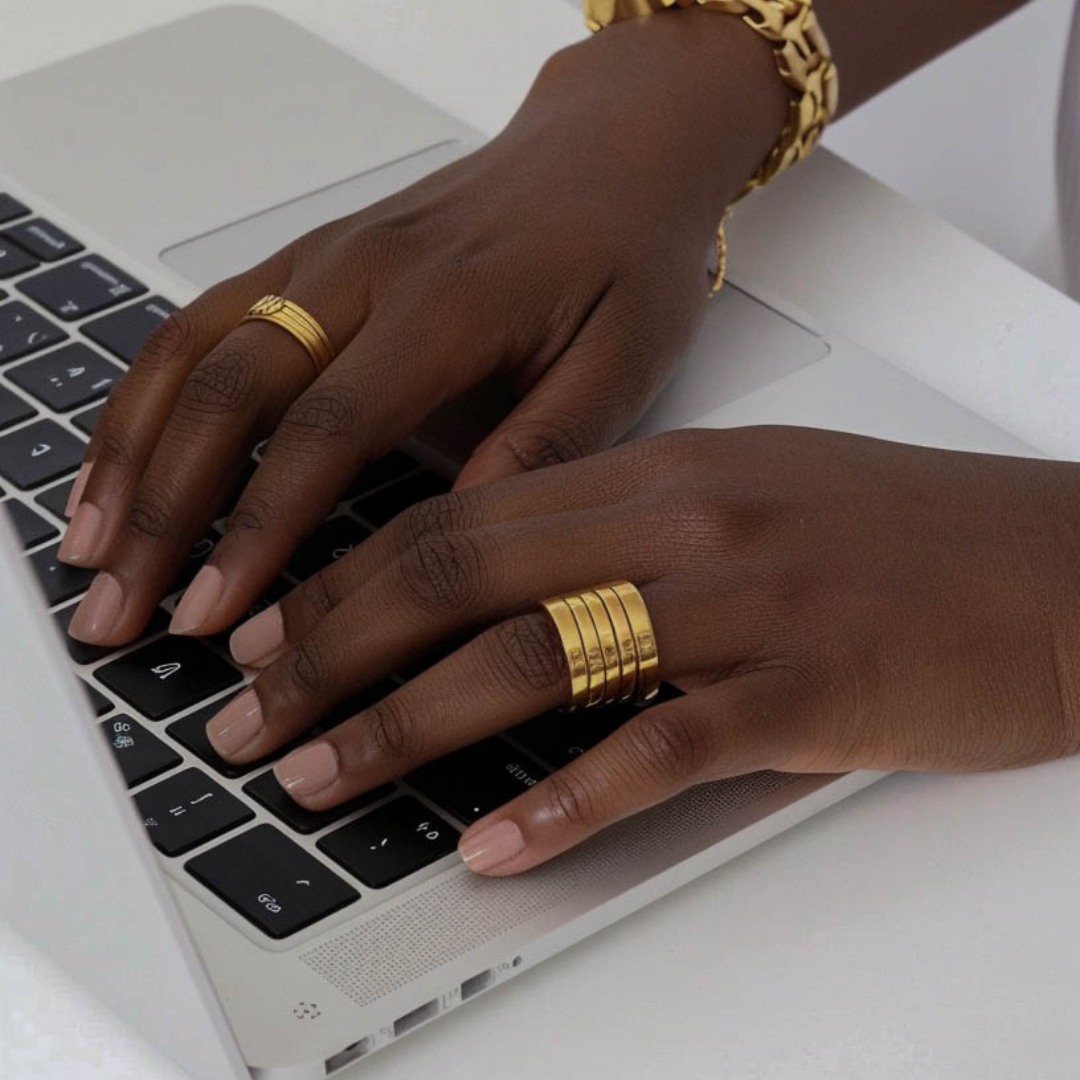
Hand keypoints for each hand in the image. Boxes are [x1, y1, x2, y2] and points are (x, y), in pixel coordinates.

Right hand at [60, 10, 786, 645]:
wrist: (614, 152)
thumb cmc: (625, 255)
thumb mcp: (623, 363)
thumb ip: (540, 450)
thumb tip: (456, 550)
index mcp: (446, 303)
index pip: (324, 427)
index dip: (258, 528)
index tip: (216, 614)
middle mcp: (364, 269)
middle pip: (229, 390)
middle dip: (163, 510)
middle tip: (124, 610)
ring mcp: (325, 254)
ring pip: (191, 350)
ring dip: (129, 454)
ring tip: (91, 551)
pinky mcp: (311, 255)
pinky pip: (204, 320)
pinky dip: (148, 395)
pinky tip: (122, 459)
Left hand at [202, 427, 1079, 874]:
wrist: (1058, 564)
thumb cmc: (901, 534)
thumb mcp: (743, 495)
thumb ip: (622, 530)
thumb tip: (504, 587)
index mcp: (660, 470)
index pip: (460, 515)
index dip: (348, 576)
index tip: (274, 628)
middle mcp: (683, 522)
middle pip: (462, 576)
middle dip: (333, 649)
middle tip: (252, 713)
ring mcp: (741, 603)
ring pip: (531, 659)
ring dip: (406, 726)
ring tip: (323, 775)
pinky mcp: (805, 692)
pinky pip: (659, 748)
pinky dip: (564, 802)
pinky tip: (495, 845)